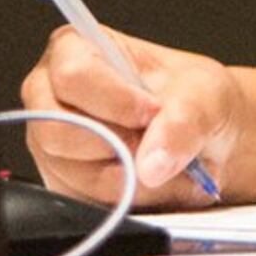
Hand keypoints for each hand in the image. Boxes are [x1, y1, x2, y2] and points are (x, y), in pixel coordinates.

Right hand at [16, 27, 237, 211]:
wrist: (204, 137)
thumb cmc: (193, 97)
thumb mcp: (205, 93)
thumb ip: (184, 120)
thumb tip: (151, 164)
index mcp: (74, 50)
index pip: (73, 77)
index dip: (114, 101)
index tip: (154, 113)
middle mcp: (49, 96)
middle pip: (58, 132)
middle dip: (119, 148)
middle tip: (159, 146)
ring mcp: (51, 145)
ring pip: (76, 177)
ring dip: (134, 182)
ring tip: (173, 169)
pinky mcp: (64, 185)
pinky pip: (89, 206)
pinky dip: (134, 203)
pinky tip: (160, 186)